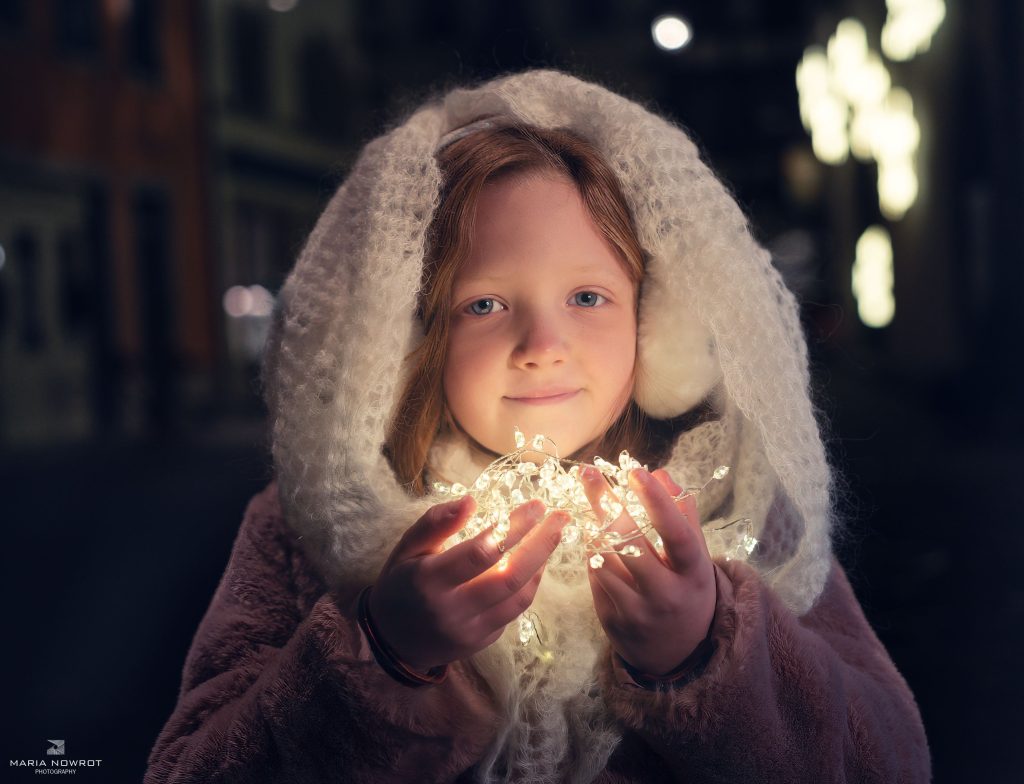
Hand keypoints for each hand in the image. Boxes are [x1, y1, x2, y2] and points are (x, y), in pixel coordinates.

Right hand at [369, 496, 568, 671]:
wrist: (392, 640)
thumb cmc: (401, 583)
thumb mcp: (407, 547)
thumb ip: (436, 522)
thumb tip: (472, 500)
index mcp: (430, 580)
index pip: (481, 552)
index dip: (513, 527)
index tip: (536, 504)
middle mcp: (452, 609)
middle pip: (510, 577)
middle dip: (542, 544)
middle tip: (561, 518)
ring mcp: (469, 631)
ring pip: (519, 598)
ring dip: (541, 565)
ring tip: (552, 536)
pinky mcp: (481, 643)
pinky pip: (514, 612)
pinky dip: (529, 585)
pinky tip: (535, 563)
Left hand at [580, 465, 715, 675]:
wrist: (679, 654)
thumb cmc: (687, 590)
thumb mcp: (696, 557)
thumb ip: (683, 515)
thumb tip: (661, 474)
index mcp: (694, 573)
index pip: (675, 533)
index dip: (656, 501)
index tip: (635, 471)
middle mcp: (666, 594)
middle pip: (629, 541)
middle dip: (605, 502)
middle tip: (587, 472)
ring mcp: (637, 611)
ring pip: (603, 557)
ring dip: (593, 526)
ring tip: (590, 504)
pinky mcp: (612, 621)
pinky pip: (594, 575)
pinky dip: (592, 552)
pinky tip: (593, 539)